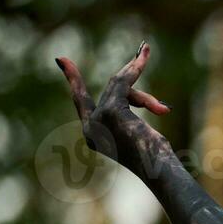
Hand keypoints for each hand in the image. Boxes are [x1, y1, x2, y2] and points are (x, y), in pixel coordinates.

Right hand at [55, 41, 170, 166]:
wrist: (161, 174)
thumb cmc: (158, 163)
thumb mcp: (140, 136)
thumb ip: (130, 118)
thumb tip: (148, 104)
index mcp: (92, 136)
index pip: (80, 103)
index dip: (73, 81)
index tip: (62, 60)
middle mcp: (89, 129)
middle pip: (110, 93)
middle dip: (132, 80)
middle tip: (144, 49)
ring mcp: (98, 120)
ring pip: (119, 87)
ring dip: (142, 85)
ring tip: (151, 62)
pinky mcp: (111, 112)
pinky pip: (124, 83)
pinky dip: (136, 67)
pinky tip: (143, 52)